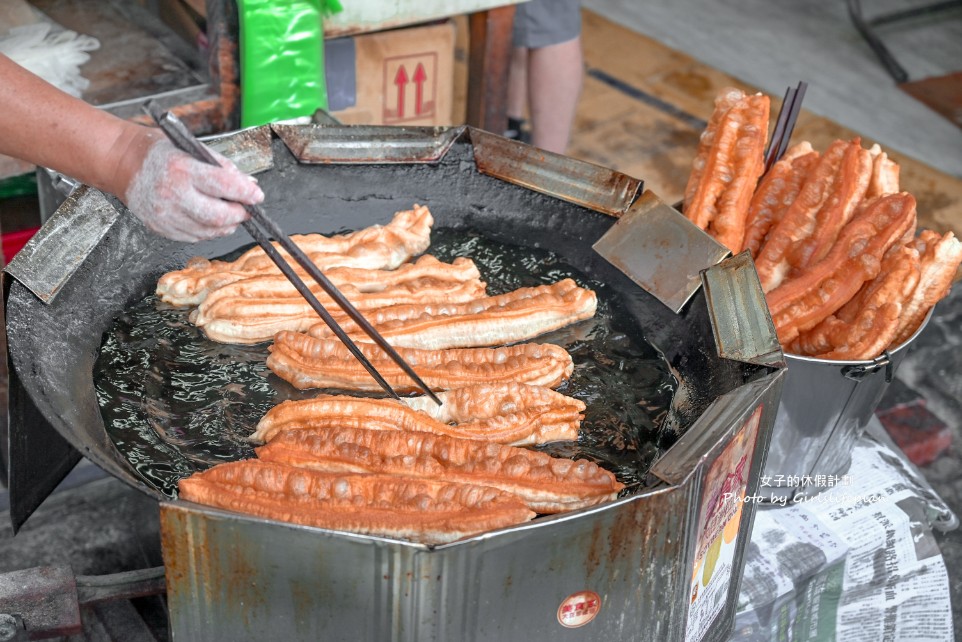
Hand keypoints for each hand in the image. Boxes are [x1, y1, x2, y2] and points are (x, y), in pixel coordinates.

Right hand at [124, 137, 264, 241]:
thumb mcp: (192, 148)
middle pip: (219, 216)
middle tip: (246, 208)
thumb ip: (223, 167)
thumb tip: (249, 185)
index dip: (246, 194)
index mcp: (182, 169)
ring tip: (228, 213)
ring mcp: (165, 215)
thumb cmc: (159, 153)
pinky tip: (208, 218)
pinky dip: (208, 230)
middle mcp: (172, 194)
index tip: (257, 196)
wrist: (123, 164)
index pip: (224, 185)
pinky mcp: (160, 228)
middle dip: (239, 214)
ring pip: (209, 231)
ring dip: (226, 225)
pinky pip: (195, 236)